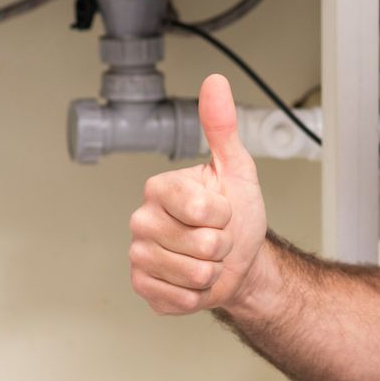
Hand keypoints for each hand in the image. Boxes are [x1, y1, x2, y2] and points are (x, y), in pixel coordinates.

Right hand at [129, 74, 268, 313]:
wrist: (240, 260)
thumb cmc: (238, 215)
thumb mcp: (237, 170)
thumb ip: (223, 128)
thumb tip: (215, 82)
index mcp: (159, 188)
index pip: (203, 209)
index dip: (225, 214)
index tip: (222, 210)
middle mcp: (141, 220)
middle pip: (203, 244)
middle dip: (223, 245)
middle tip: (218, 238)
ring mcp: (139, 255)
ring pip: (194, 273)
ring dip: (213, 270)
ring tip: (208, 258)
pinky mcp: (143, 287)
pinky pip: (178, 298)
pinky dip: (198, 295)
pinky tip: (195, 281)